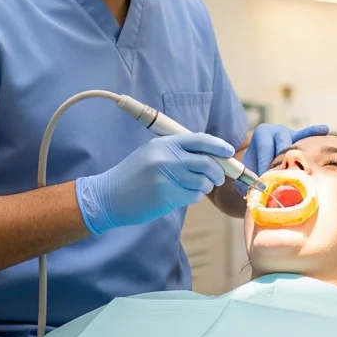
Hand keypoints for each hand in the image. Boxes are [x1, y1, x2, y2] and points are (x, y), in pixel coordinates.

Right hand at [75, 133, 233, 234]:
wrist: (107, 196)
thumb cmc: (133, 175)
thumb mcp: (152, 152)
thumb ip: (178, 151)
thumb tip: (213, 155)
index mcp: (164, 143)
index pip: (200, 140)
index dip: (218, 145)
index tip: (229, 151)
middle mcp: (166, 158)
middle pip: (206, 163)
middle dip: (217, 172)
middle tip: (217, 178)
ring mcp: (166, 178)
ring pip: (202, 182)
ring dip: (204, 187)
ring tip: (193, 187)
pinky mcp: (166, 196)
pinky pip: (193, 196)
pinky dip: (193, 197)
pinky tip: (180, 196)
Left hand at [241, 124, 329, 179]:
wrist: (257, 157)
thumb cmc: (253, 166)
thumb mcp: (247, 170)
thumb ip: (248, 179)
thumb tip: (255, 190)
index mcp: (262, 133)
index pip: (265, 147)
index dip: (265, 163)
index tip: (265, 177)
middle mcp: (276, 130)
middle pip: (282, 145)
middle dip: (281, 162)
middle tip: (281, 177)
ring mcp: (288, 132)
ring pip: (294, 144)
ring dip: (295, 159)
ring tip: (295, 173)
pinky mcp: (297, 137)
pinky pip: (306, 133)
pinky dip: (314, 131)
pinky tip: (324, 129)